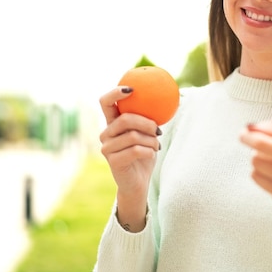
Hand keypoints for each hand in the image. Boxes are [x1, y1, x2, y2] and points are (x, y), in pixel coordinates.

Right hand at [98, 86, 160, 230]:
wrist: (138, 183)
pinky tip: (152, 154)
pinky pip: (136, 150)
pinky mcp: (113, 162)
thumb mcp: (148, 134)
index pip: (105, 102)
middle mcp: (105, 134)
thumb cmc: (144, 155)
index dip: (115, 93)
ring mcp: (107, 148)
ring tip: (156, 145)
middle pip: (124, 119)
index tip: (131, 89)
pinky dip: (149, 151)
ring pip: (133, 136)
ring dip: (151, 140)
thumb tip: (166, 100)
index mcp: (112, 123)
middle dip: (146, 123)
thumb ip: (148, 119)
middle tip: (157, 130)